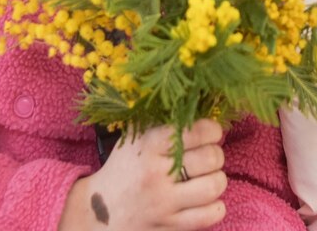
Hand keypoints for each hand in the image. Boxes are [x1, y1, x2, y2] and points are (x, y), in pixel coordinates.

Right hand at [59, 118, 226, 229]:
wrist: (99, 212)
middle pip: (211, 157)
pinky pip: (210, 215)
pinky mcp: (169, 226)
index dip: (212, 129)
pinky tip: (205, 199)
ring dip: (218, 179)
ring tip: (208, 176)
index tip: (210, 132)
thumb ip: (160, 116)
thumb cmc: (125, 167)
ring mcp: (163, 203)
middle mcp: (156, 173)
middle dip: (215, 154)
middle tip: (207, 155)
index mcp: (148, 145)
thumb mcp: (135, 137)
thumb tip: (194, 98)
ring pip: (214, 186)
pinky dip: (215, 206)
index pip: (196, 131)